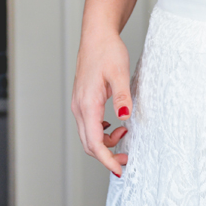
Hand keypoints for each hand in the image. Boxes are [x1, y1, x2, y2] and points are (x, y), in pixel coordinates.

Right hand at [71, 29, 132, 176]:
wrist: (97, 36)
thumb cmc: (107, 51)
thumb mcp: (120, 73)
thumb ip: (122, 96)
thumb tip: (124, 117)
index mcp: (87, 104)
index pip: (95, 142)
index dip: (106, 160)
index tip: (119, 169)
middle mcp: (80, 107)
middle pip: (89, 143)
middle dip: (107, 155)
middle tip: (126, 159)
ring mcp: (79, 104)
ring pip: (88, 135)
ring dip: (105, 142)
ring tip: (125, 136)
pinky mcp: (83, 100)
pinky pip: (89, 124)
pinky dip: (101, 131)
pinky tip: (115, 126)